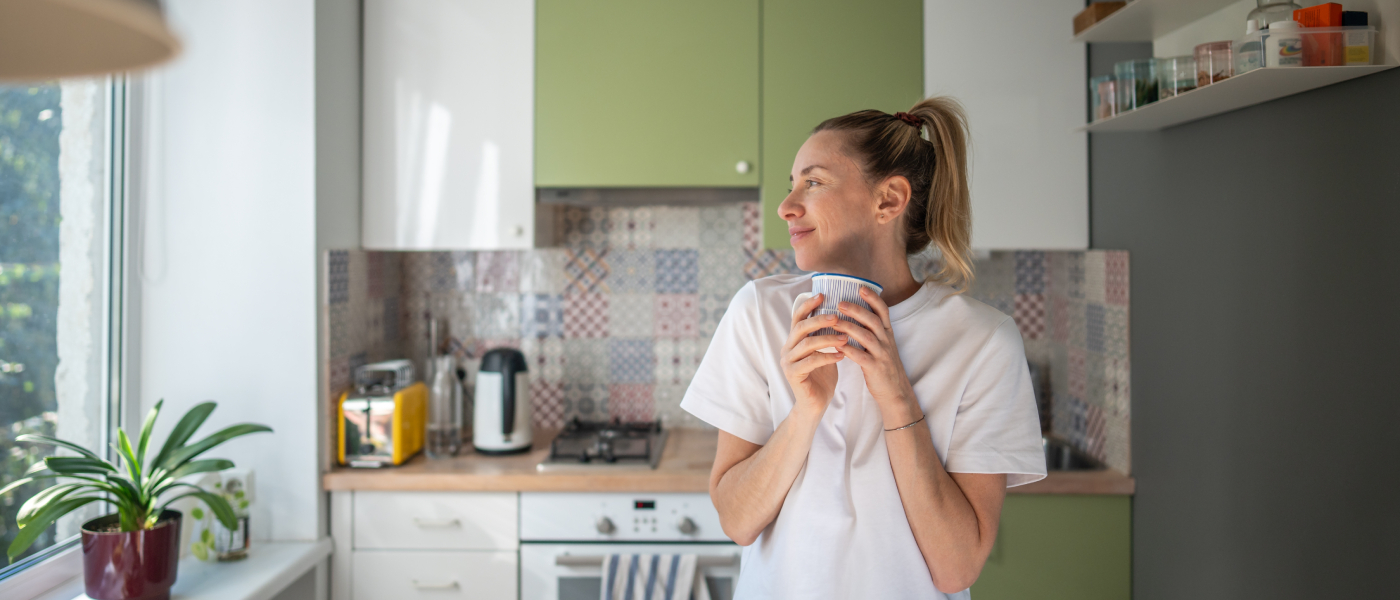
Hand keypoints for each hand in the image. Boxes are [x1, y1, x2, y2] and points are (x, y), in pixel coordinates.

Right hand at [781, 293, 847, 414]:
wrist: (815, 405)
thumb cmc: (822, 377)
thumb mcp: (824, 352)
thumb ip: (825, 335)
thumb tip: (839, 313)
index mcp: (793, 341)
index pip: (797, 318)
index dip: (808, 305)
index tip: (823, 294)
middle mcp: (787, 349)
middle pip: (800, 327)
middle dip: (819, 319)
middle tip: (837, 316)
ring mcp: (788, 362)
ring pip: (807, 343)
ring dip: (828, 339)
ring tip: (845, 338)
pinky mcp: (793, 375)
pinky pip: (811, 361)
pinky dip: (828, 357)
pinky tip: (842, 356)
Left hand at [833, 287, 922, 428]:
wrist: (895, 392)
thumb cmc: (883, 366)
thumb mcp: (882, 345)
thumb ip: (872, 331)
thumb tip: (855, 314)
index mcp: (887, 334)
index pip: (883, 311)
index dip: (873, 298)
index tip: (861, 287)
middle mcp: (886, 341)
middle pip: (873, 320)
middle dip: (857, 309)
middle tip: (840, 302)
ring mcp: (882, 354)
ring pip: (865, 336)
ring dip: (848, 327)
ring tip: (833, 321)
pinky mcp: (875, 368)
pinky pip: (860, 356)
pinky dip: (848, 349)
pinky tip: (836, 344)